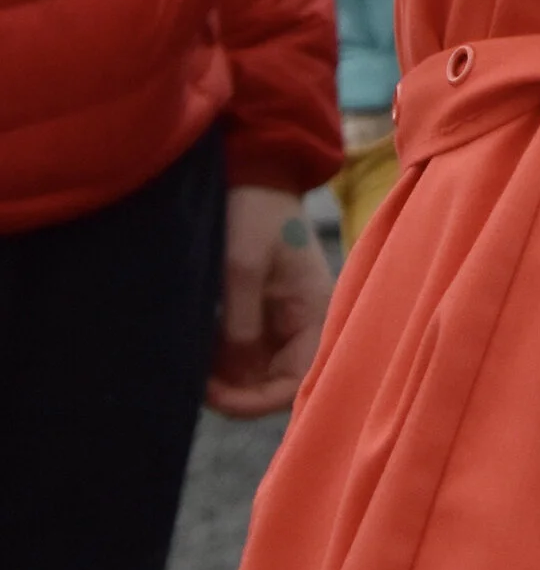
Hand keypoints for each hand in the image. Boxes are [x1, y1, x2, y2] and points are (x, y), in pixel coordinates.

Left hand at [205, 184, 333, 418]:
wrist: (254, 169)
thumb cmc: (253, 212)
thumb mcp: (242, 268)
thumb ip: (241, 326)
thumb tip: (236, 380)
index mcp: (315, 312)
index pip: (294, 384)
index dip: (254, 400)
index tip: (212, 393)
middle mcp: (306, 322)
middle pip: (275, 382)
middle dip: (236, 389)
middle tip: (195, 381)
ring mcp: (286, 318)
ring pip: (259, 371)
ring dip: (228, 376)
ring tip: (195, 364)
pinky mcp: (267, 310)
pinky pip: (249, 351)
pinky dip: (224, 359)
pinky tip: (201, 348)